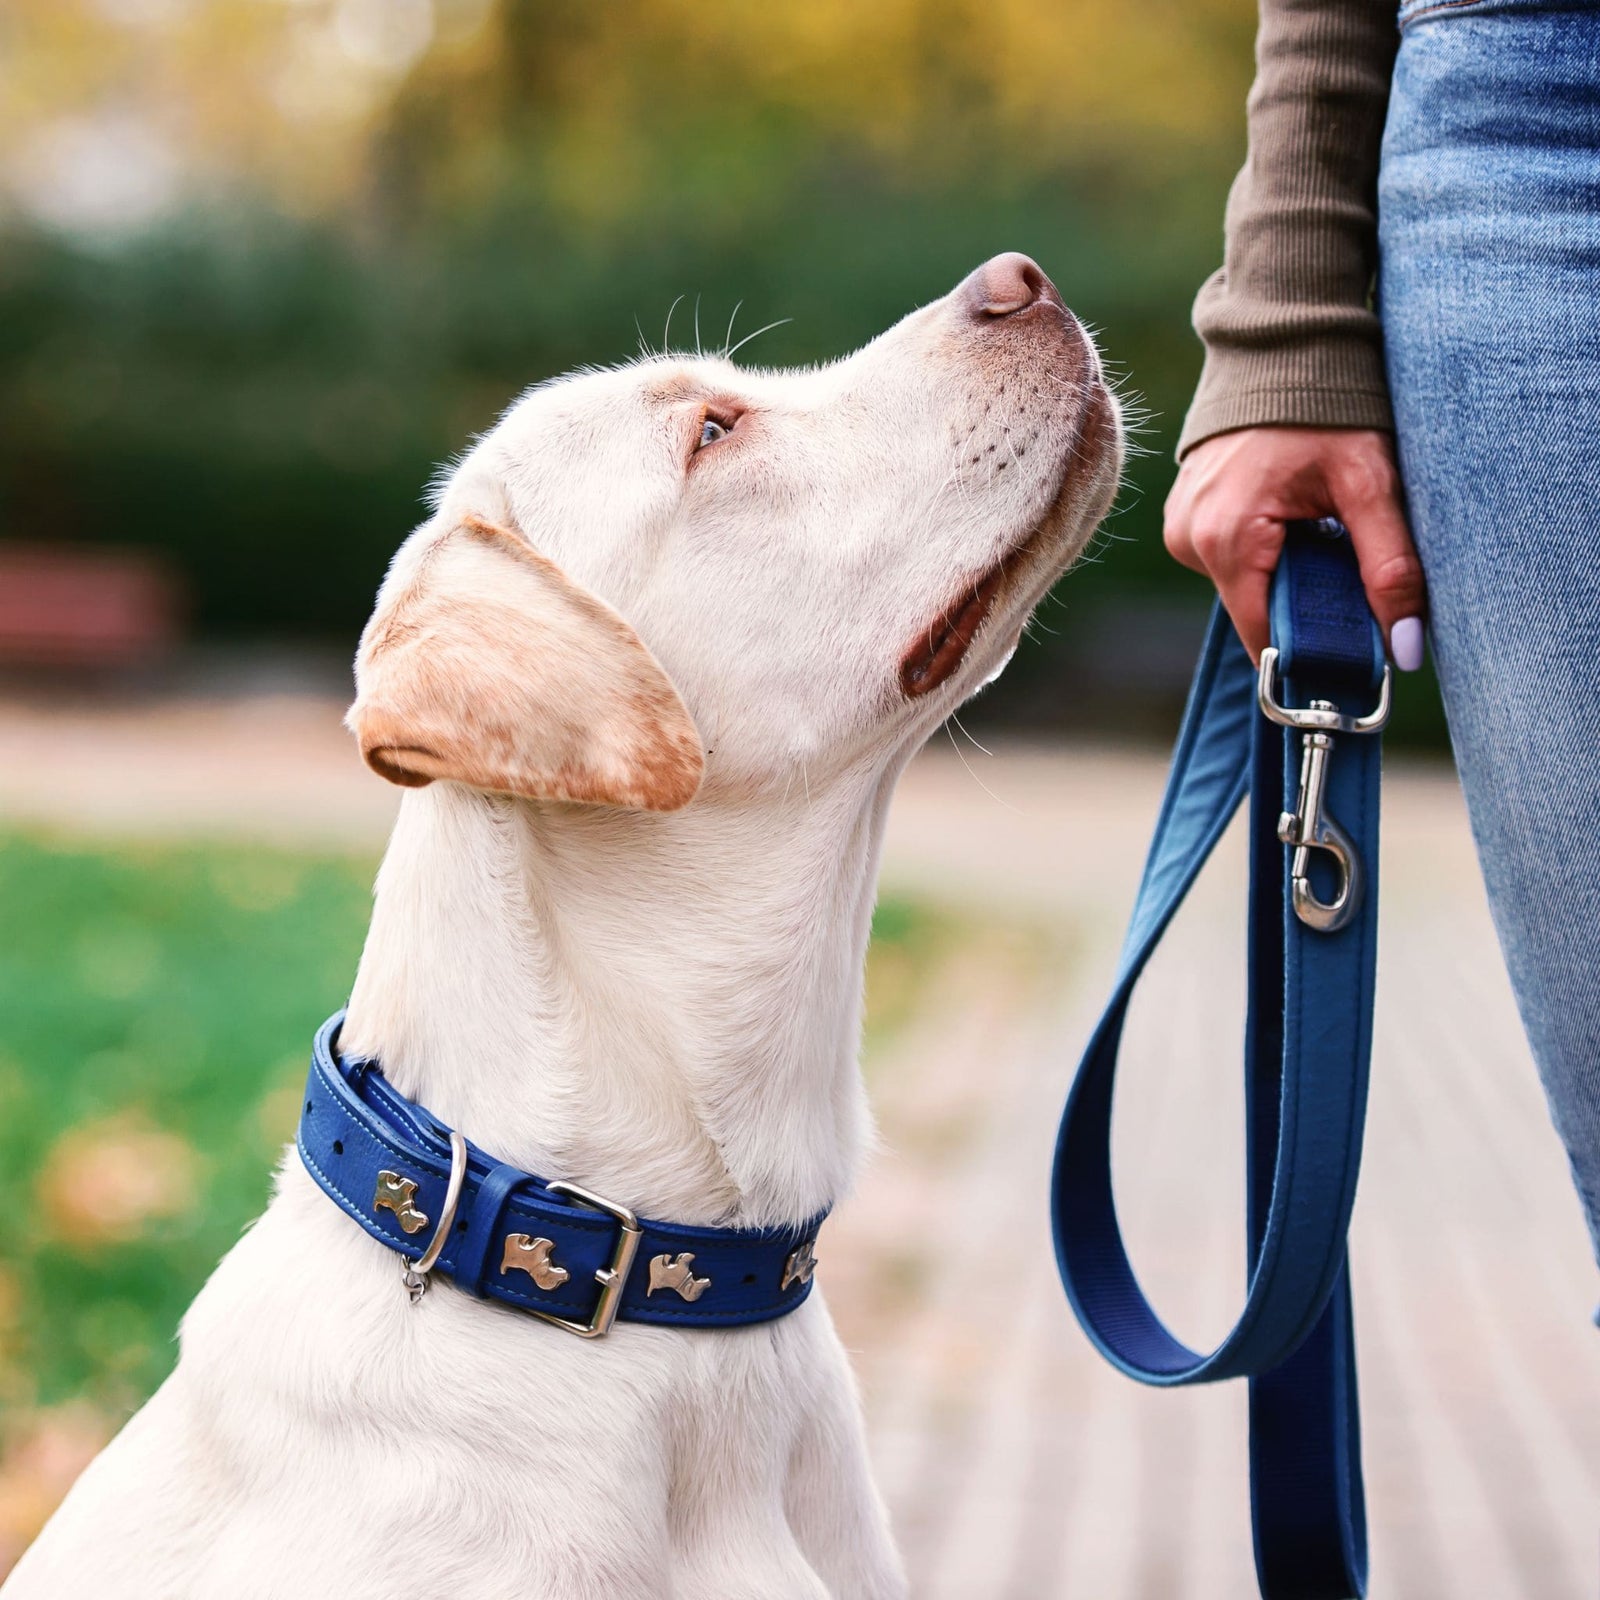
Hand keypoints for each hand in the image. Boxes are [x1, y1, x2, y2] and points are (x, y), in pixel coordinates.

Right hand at [1163, 427, 1426, 668]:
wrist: (1280, 345)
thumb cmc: (1325, 407)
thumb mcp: (1369, 483)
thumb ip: (1389, 565)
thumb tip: (1404, 646)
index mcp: (1225, 540)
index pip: (1264, 636)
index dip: (1311, 654)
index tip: (1353, 657)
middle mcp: (1189, 540)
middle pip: (1257, 610)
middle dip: (1306, 602)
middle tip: (1350, 565)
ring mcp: (1180, 529)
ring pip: (1246, 586)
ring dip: (1288, 573)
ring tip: (1318, 526)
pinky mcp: (1184, 518)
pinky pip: (1230, 558)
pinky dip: (1267, 551)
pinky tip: (1291, 515)